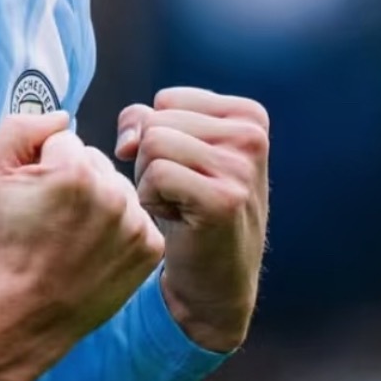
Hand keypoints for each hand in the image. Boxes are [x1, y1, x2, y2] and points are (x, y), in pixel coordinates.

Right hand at [0, 111, 164, 380]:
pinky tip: (94, 251)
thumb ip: (18, 128)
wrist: (25, 314)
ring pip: (117, 190)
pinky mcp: (150, 248)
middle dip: (76, 183)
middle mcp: (112, 192)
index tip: (35, 201)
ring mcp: (136, 223)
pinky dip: (118, 231)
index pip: (65, 142)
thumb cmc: (5, 246)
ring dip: (100, 205)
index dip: (44, 167)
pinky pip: (136, 219)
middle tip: (52, 221)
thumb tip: (60, 116)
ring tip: (73, 237)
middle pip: (95, 163)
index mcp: (74, 170)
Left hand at [115, 87, 268, 352]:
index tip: (187, 172)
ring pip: (152, 145)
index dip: (158, 138)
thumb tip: (128, 140)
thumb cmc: (189, 210)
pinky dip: (151, 200)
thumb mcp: (173, 152)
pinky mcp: (223, 199)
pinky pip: (155, 175)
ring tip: (179, 205)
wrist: (215, 280)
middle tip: (181, 195)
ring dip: (149, 181)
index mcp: (249, 116)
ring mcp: (242, 168)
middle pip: (157, 122)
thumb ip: (144, 122)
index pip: (166, 100)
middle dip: (150, 161)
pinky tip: (177, 220)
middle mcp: (252, 136)